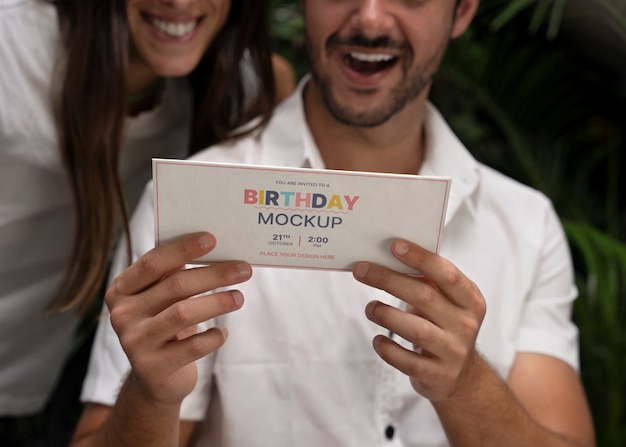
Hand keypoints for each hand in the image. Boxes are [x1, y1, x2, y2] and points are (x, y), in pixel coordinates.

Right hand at [105, 232, 251, 405]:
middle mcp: (122, 314)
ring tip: (239, 298)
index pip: (152, 262)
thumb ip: (173, 275)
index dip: (182, 248)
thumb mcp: (161, 299)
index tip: (212, 238)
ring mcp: (134, 342)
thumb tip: (213, 247)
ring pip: (184, 314)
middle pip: (175, 285)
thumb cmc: (164, 325)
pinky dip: (214, 336)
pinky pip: (193, 346)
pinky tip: (223, 332)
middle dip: (214, 274)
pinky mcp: (153, 368)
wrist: (153, 380)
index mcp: (121, 290)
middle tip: (244, 269)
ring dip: (218, 302)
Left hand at [353, 239, 485, 402]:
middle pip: (425, 297)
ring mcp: (453, 352)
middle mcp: (465, 324)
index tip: (394, 245)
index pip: (447, 274)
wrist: (461, 376)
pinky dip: (388, 349)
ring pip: (416, 330)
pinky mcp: (437, 375)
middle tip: (361, 270)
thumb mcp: (446, 303)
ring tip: (370, 308)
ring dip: (386, 315)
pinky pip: (407, 361)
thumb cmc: (443, 326)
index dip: (421, 258)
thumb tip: (387, 255)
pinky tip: (377, 340)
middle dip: (389, 280)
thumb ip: (427, 282)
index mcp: (470, 300)